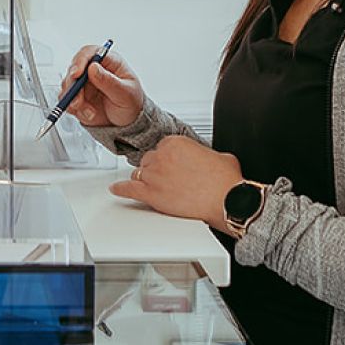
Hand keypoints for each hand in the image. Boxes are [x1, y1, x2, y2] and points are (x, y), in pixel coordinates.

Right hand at [58, 45, 146, 128]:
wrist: (128, 122)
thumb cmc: (131, 103)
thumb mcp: (126, 93)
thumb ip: (109, 81)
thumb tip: (93, 67)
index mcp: (108, 62)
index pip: (89, 53)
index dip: (80, 61)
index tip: (76, 74)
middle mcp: (93, 70)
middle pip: (73, 69)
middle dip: (73, 86)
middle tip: (78, 101)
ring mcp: (84, 84)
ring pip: (68, 86)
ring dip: (74, 100)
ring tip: (90, 112)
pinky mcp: (78, 97)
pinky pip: (68, 100)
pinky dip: (74, 109)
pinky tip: (89, 114)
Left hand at [109, 136, 243, 231]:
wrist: (227, 200)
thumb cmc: (226, 181)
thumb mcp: (219, 156)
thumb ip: (204, 154)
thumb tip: (206, 160)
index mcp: (176, 143)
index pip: (162, 148)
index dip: (168, 159)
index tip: (172, 165)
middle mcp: (162, 156)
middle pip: (149, 160)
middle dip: (157, 169)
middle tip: (167, 178)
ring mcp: (154, 175)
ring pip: (140, 174)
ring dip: (145, 179)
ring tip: (151, 186)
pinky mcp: (151, 194)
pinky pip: (129, 189)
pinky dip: (121, 189)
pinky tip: (116, 190)